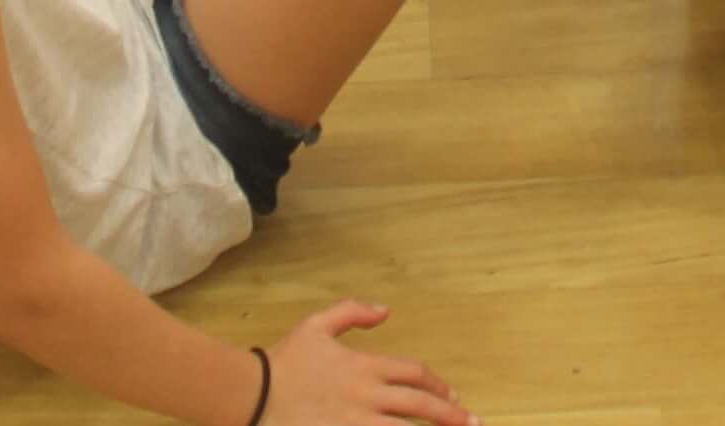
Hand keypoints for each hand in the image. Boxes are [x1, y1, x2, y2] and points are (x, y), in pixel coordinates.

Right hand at [264, 303, 470, 425]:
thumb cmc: (284, 360)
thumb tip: (385, 310)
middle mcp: (367, 397)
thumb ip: (353, 312)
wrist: (252, 394)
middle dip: (450, 415)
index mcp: (364, 366)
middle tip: (471, 423)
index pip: (414, 374)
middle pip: (419, 406)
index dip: (438, 384)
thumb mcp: (316, 325)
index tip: (452, 396)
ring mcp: (356, 424)